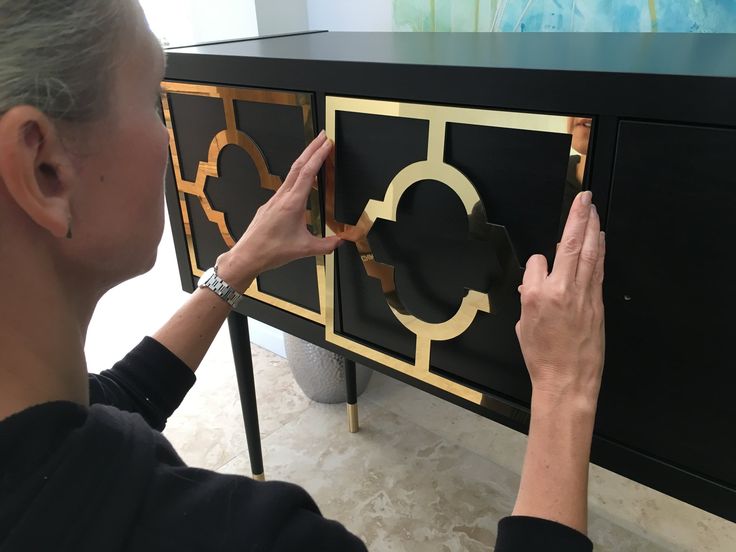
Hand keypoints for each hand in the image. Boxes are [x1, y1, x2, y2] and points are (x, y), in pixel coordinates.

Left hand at [216, 131, 341, 289]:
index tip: (327, 143)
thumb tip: (341, 241)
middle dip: (311, 148)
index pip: (308, 173)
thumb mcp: (305, 250)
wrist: (247, 255)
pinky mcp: (269, 206)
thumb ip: (327, 245)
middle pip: (298, 166)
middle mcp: (282, 197)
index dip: (319, 156)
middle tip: (322, 136)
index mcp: (292, 203)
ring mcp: (274, 200)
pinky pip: (285, 186)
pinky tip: (301, 181)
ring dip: (304, 161)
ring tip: (314, 153)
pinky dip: (296, 176)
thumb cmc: (272, 251)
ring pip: (290, 174)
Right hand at [515, 191, 604, 405]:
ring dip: (592, 228)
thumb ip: (529, 300)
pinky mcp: (598, 303)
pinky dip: (600, 251)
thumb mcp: (524, 327)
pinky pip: (599, 269)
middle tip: (584, 197)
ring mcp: (583, 295)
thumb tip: (534, 287)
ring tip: (593, 210)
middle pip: (570, 245)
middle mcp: (561, 291)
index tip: (538, 272)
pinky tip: (601, 240)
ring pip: (590, 253)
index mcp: (536, 296)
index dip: (537, 264)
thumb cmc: (542, 358)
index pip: (537, 262)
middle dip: (578, 218)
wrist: (567, 381)